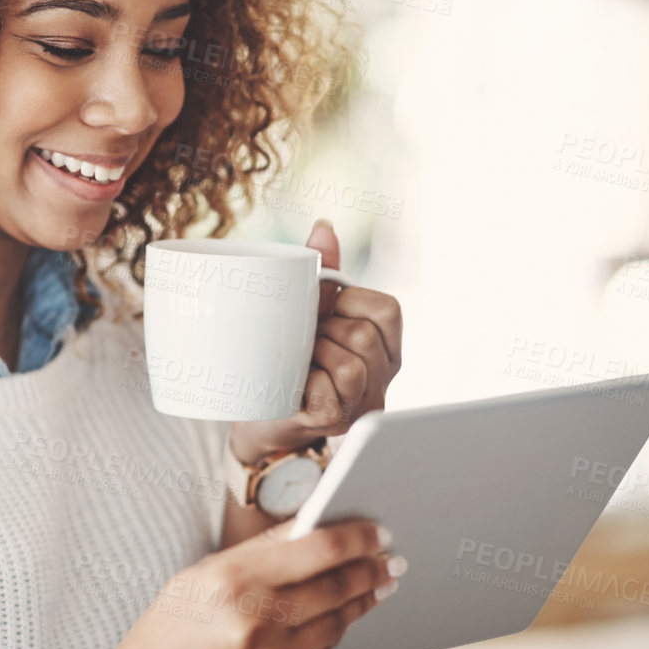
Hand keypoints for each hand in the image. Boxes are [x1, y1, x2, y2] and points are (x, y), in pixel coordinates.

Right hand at [86, 517, 398, 648]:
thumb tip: (311, 526)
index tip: (378, 531)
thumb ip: (258, 552)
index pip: (319, 548)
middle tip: (391, 560)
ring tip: (376, 586)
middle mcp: (255, 624)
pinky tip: (334, 622)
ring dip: (360, 602)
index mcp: (232, 581)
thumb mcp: (200, 577)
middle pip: (338, 586)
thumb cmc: (167, 633)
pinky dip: (332, 636)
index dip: (358, 536)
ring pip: (337, 624)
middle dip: (372, 569)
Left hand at [229, 219, 402, 463]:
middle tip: (307, 342)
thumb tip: (324, 227)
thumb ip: (323, 271)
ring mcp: (363, 401)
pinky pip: (329, 393)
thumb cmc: (293, 354)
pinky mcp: (336, 420)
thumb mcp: (311, 309)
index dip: (352, 303)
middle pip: (364, 336)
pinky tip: (297, 386)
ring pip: (350, 366)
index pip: (389, 310)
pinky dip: (307, 383)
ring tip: (302, 363)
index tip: (329, 312)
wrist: (259, 406)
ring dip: (315, 357)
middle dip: (326, 332)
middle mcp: (384, 373)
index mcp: (385, 342)